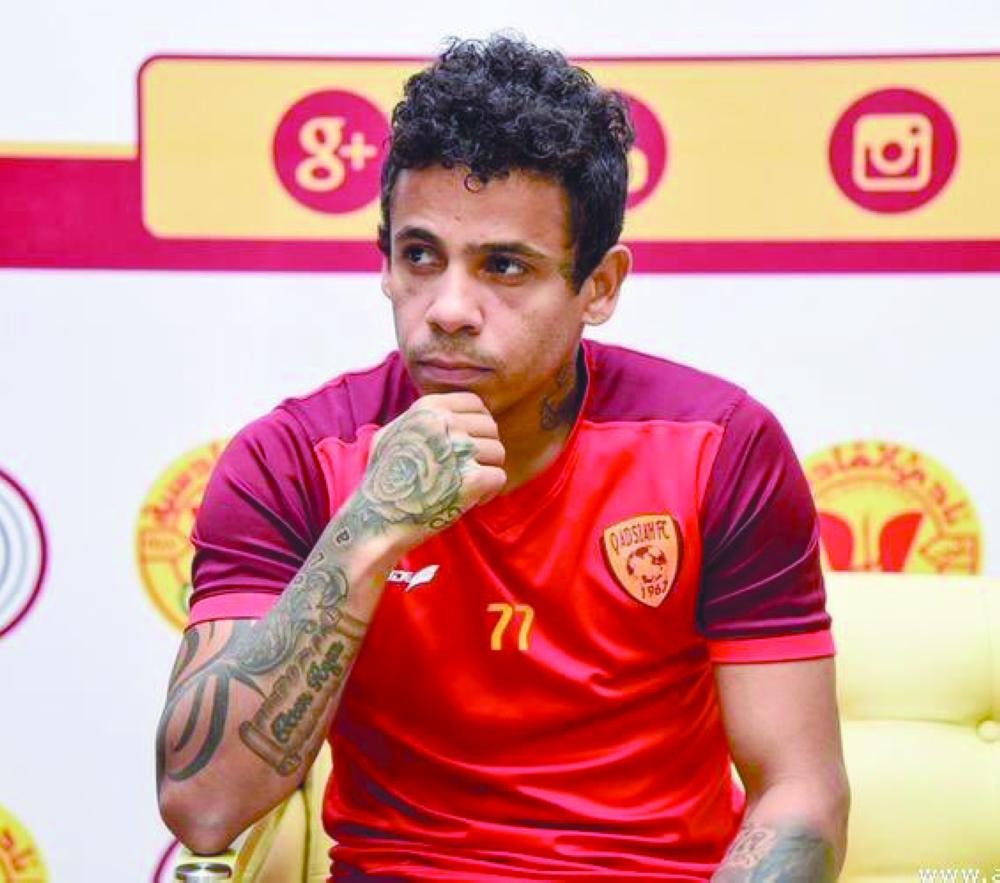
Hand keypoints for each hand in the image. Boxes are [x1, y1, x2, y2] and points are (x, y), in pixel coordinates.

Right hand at [351, 392, 505, 553]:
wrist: (376, 521)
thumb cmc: (383, 481)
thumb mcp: (391, 434)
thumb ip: (420, 419)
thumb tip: (450, 414)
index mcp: (429, 409)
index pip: (475, 404)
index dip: (479, 424)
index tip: (473, 443)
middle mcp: (446, 424)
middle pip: (490, 428)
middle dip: (485, 450)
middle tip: (468, 470)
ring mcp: (460, 450)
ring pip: (498, 453)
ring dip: (487, 471)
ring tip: (467, 487)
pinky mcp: (472, 479)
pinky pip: (499, 477)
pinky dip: (490, 492)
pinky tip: (471, 501)